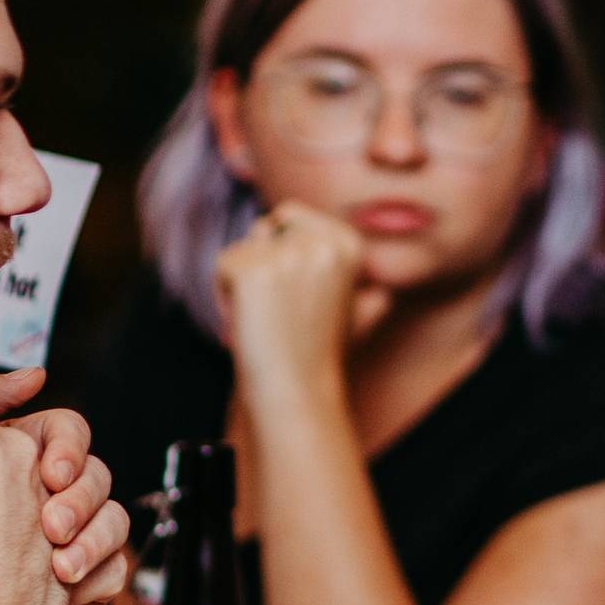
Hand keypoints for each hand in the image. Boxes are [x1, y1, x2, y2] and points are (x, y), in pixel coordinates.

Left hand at [0, 370, 133, 604]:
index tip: (50, 472)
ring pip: (113, 515)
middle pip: (92, 470)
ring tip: (59, 563)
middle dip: (79, 492)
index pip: (54, 429)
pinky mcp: (82, 587)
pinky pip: (116, 568)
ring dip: (93, 535)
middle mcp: (40, 500)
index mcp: (3, 466)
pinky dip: (98, 577)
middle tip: (51, 524)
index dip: (64, 443)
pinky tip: (66, 590)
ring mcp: (67, 544)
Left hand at [213, 203, 390, 407]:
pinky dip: (223, 295)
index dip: (282, 253)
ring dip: (241, 283)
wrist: (296, 390)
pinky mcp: (253, 270)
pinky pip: (222, 266)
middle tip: (276, 311)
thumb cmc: (319, 353)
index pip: (290, 214)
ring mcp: (287, 254)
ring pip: (242, 248)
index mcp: (349, 244)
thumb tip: (382, 293)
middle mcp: (322, 242)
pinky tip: (246, 323)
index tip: (296, 296)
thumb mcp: (358, 318)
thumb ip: (369, 295)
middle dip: (260, 264)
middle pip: (264, 228)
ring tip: (263, 319)